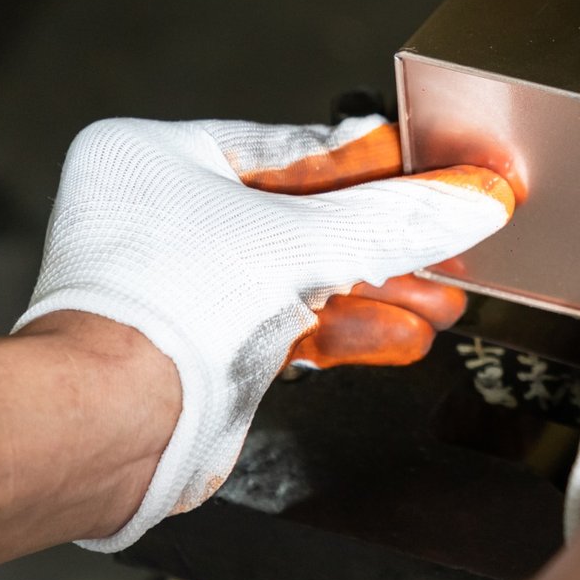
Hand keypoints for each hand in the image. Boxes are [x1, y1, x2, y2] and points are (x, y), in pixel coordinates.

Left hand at [15, 115, 511, 551]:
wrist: (108, 431)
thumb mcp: (303, 244)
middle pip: (304, 216)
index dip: (373, 165)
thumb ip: (395, 220)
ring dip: (378, 291)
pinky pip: (287, 323)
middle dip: (385, 241)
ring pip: (301, 276)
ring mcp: (179, 283)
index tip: (432, 171)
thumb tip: (471, 197)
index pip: (291, 148)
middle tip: (447, 239)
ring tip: (441, 301)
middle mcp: (159, 214)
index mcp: (156, 158)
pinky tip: (403, 336)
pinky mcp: (201, 346)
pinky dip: (347, 330)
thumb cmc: (161, 316)